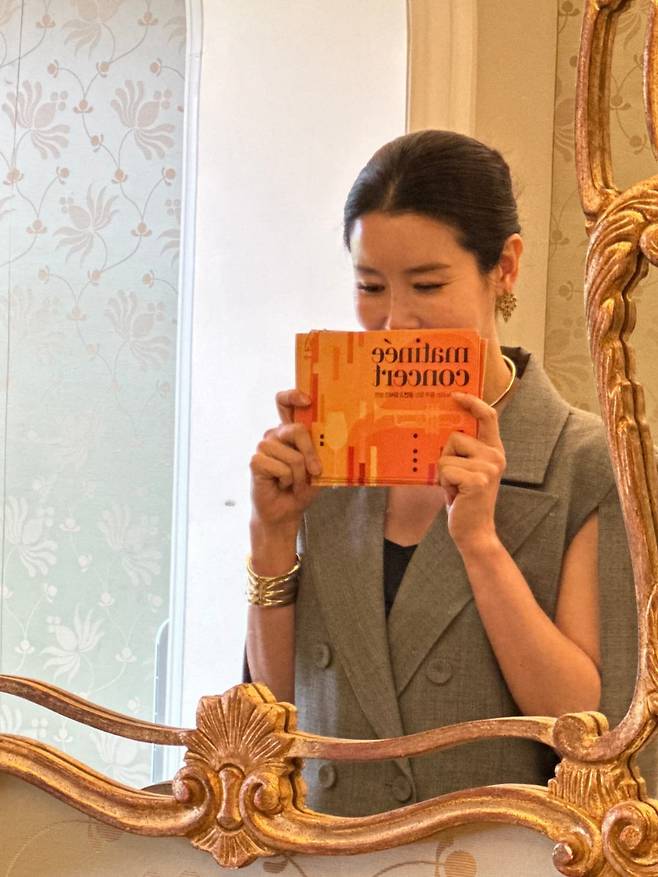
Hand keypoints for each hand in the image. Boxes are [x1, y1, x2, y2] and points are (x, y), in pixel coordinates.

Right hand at [250, 389, 321, 530]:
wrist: (285, 512)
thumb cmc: (302, 487)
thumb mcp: (317, 467)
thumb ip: (320, 451)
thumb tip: (331, 441)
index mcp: (289, 431)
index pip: (284, 402)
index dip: (293, 396)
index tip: (307, 401)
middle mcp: (275, 435)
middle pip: (295, 429)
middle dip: (310, 453)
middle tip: (316, 471)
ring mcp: (263, 447)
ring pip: (291, 455)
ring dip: (299, 476)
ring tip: (293, 483)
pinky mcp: (255, 461)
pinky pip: (280, 468)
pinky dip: (287, 481)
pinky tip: (281, 485)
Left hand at [438, 393, 505, 553]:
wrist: (474, 532)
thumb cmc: (464, 499)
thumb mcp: (465, 469)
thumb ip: (462, 450)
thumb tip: (438, 428)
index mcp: (493, 450)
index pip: (488, 416)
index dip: (472, 402)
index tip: (455, 395)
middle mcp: (495, 456)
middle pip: (455, 436)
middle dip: (446, 456)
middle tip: (454, 479)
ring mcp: (488, 467)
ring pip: (446, 455)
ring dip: (443, 473)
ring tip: (455, 488)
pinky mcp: (478, 480)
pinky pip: (445, 469)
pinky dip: (443, 483)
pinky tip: (455, 495)